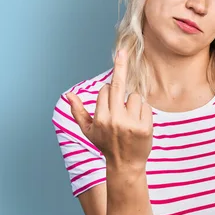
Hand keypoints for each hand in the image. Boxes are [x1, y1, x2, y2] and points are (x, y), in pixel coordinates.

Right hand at [66, 49, 152, 172]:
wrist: (126, 165)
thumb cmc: (106, 144)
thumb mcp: (88, 130)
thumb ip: (78, 111)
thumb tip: (68, 94)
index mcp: (100, 119)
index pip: (105, 91)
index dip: (108, 93)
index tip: (110, 95)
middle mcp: (114, 120)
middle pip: (118, 86)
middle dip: (120, 66)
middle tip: (122, 50)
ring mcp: (130, 124)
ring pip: (135, 96)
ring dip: (134, 103)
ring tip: (131, 119)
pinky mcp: (145, 127)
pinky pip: (146, 106)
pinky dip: (144, 111)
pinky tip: (139, 124)